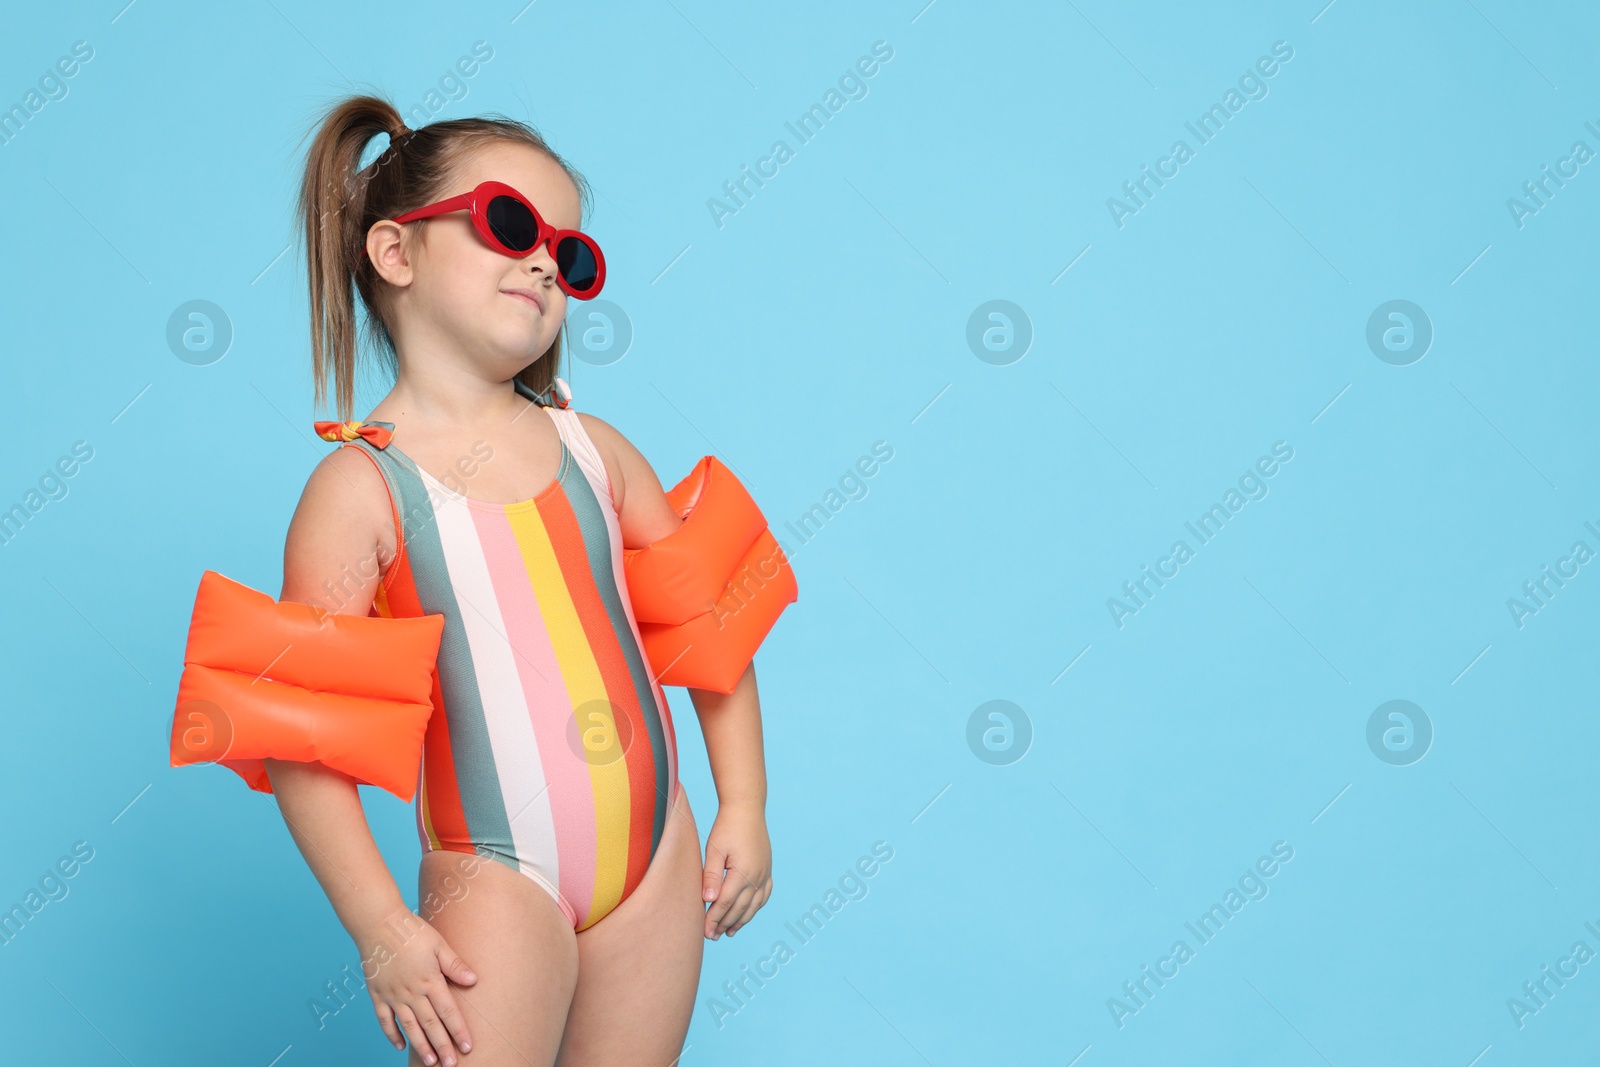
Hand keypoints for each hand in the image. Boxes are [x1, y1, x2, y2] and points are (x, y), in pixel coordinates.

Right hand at [354, 903, 477, 1064]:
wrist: (378, 924)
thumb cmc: (412, 931)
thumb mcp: (439, 944)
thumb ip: (455, 965)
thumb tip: (474, 980)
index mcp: (430, 981)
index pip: (448, 1012)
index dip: (459, 1031)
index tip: (467, 1047)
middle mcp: (412, 993)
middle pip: (431, 1025)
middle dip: (443, 1046)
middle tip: (451, 1065)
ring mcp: (393, 996)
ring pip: (409, 1027)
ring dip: (421, 1045)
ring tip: (431, 1062)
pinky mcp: (377, 995)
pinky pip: (385, 1020)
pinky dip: (392, 1035)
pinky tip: (401, 1046)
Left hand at [701, 800, 771, 938]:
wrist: (747, 808)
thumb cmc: (727, 826)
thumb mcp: (714, 850)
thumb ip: (711, 875)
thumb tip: (708, 900)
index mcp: (743, 872)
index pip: (726, 903)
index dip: (714, 919)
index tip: (705, 932)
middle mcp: (758, 876)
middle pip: (740, 908)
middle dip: (725, 924)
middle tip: (712, 937)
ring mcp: (765, 873)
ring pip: (754, 905)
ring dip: (741, 920)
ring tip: (729, 932)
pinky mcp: (767, 869)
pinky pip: (764, 895)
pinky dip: (756, 907)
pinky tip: (748, 913)